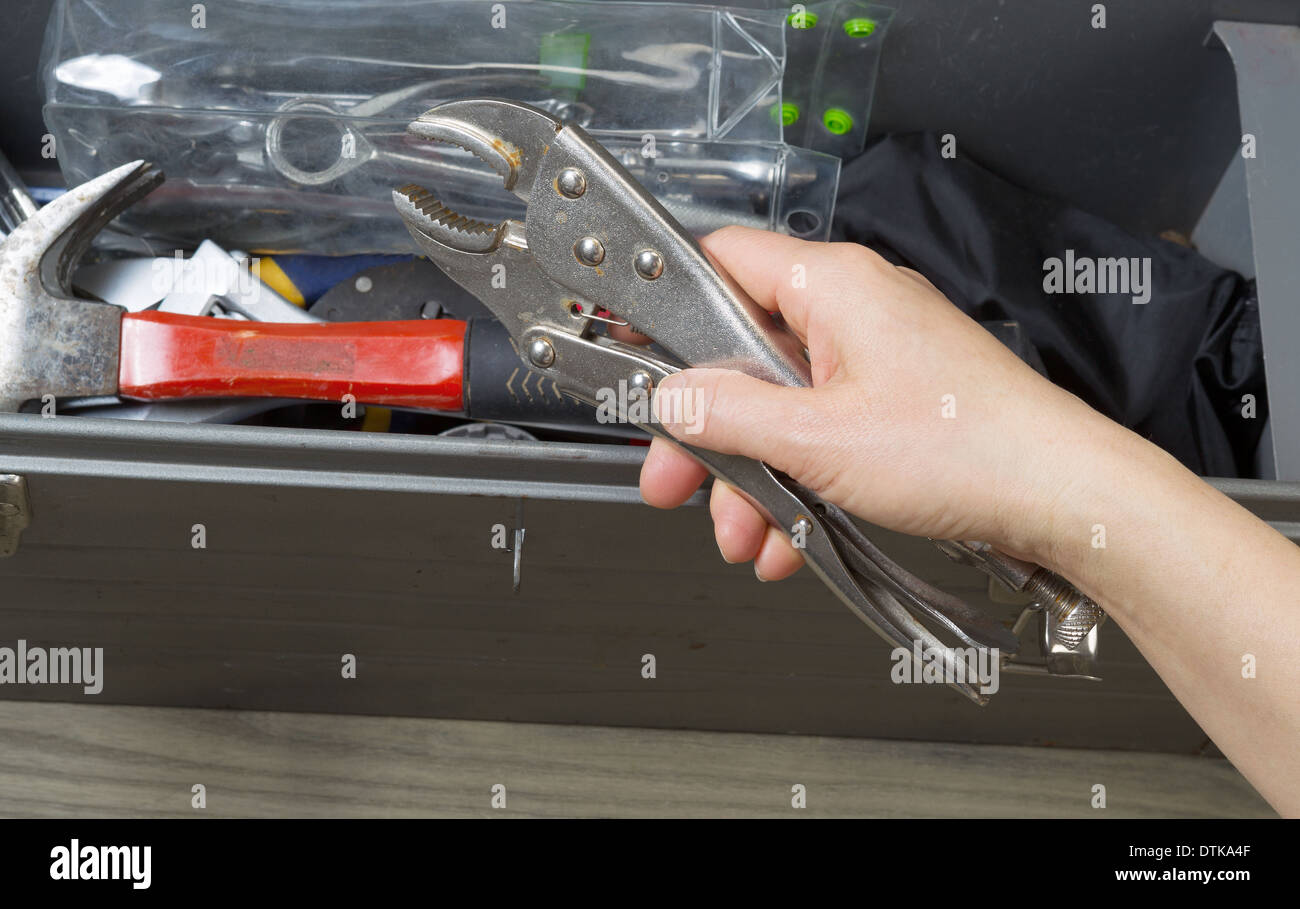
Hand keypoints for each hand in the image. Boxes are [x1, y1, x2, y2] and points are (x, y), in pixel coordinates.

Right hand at [639, 226, 1117, 579]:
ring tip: (743, 532)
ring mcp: (874, 359)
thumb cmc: (972, 448)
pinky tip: (788, 537)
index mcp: (834, 286)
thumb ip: (730, 414)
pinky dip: (795, 483)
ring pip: (777, 406)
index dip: (666, 306)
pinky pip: (818, 433)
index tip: (630, 351)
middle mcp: (853, 310)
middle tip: (673, 477)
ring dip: (750, 474)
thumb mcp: (820, 439)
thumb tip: (671, 399)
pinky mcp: (892, 403)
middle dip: (706, 430)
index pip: (721, 262)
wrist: (1064, 499)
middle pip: (740, 354)